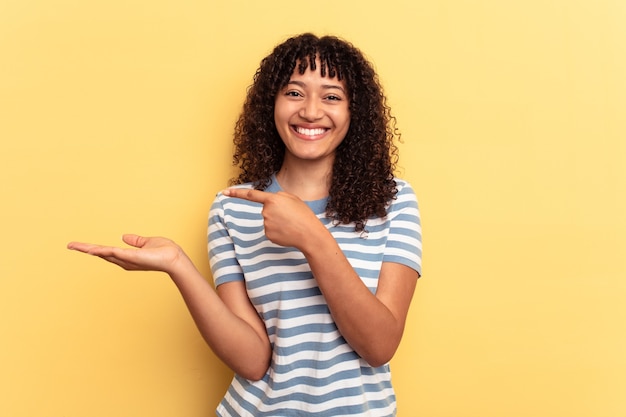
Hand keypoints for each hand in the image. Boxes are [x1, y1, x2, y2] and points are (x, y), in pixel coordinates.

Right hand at [67, 234, 188, 273]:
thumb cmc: (165, 252)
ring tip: (75, 246)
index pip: (106, 251)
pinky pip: (115, 253)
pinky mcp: (132, 257)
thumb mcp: (147, 242)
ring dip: (90, 249)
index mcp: (127, 257)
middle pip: (101, 254)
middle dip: (85, 249)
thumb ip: (135, 241)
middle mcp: (124, 261)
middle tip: (70, 245)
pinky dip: (104, 251)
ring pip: (104, 253)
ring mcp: (127, 260)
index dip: (93, 249)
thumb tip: (124, 237)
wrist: (175, 259)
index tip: (80, 246)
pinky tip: (93, 249)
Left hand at [222, 188, 324, 248]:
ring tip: (290, 223)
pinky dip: (277, 231)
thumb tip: (268, 203)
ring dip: (277, 222)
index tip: (224, 192)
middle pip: (265, 210)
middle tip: (290, 215)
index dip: (236, 193)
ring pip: (268, 221)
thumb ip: (278, 197)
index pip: (251, 195)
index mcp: (273, 199)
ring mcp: (266, 224)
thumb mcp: (293, 199)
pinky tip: (286, 232)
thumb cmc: (303, 215)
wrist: (309, 234)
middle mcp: (266, 211)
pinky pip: (269, 230)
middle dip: (276, 211)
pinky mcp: (267, 235)